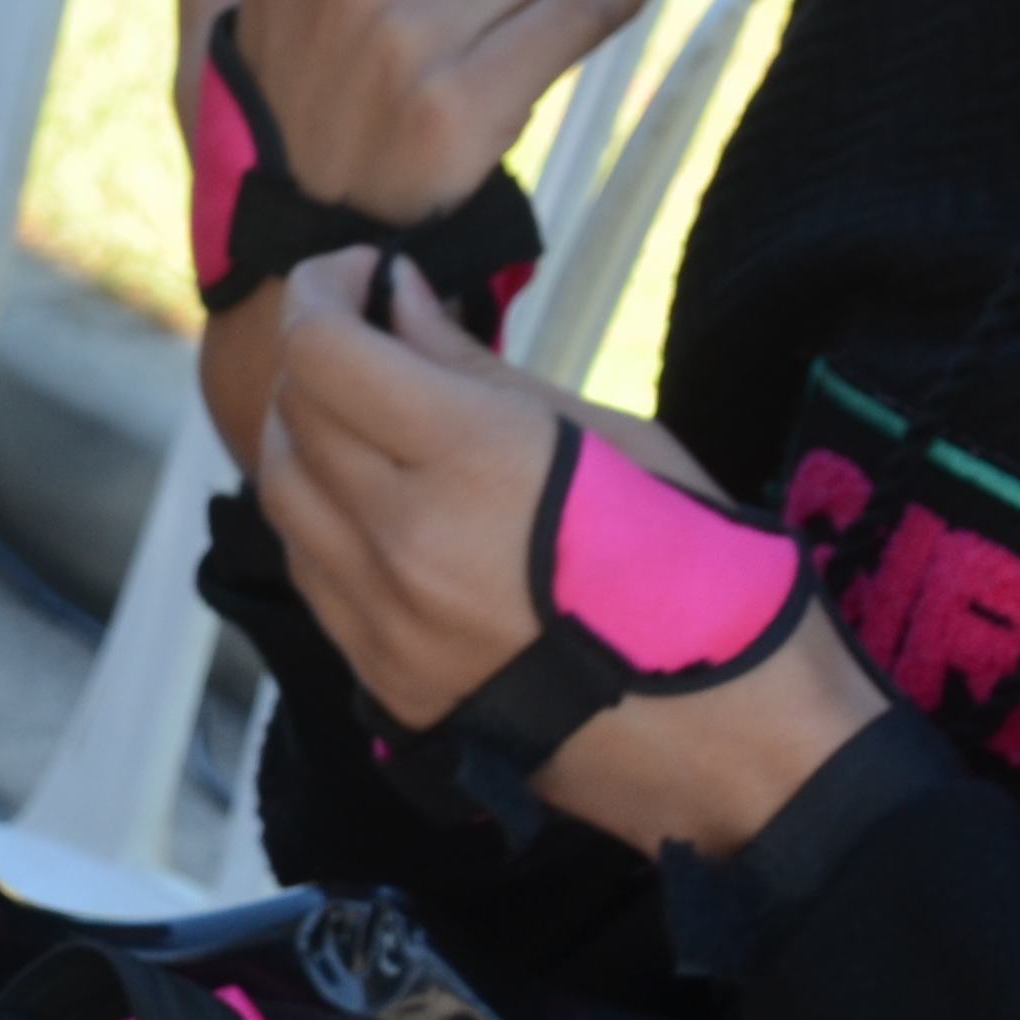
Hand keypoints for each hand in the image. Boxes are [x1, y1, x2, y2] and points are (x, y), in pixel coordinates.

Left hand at [257, 252, 878, 858]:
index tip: (362, 272)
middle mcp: (404, 544)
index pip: (323, 353)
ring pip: (282, 497)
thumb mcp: (609, 437)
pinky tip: (373, 495)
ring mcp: (384, 624)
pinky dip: (319, 514)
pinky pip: (311, 573)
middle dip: (315, 353)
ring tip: (368, 408)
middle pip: (292, 418)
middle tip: (369, 329)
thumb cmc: (706, 570)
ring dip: (305, 433)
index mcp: (471, 464)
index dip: (323, 290)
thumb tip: (394, 300)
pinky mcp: (385, 681)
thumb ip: (477, 367)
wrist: (737, 746)